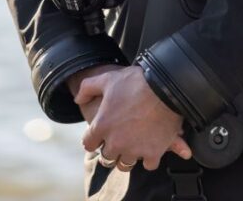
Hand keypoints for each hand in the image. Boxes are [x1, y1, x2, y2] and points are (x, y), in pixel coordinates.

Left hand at [75, 65, 192, 170]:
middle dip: (111, 149)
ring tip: (133, 146)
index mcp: (102, 126)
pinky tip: (151, 147)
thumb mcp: (107, 79)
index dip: (94, 138)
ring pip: (125, 164)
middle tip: (119, 139)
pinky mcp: (152, 153)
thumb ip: (87, 88)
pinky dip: (149, 157)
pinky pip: (148, 164)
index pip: (89, 144)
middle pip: (106, 157)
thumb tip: (77, 99)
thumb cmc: (135, 81)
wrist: (165, 86)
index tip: (100, 135)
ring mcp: (134, 150)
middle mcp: (115, 142)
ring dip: (127, 155)